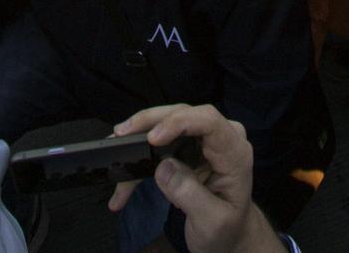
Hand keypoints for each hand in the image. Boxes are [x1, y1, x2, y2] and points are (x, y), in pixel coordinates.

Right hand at [108, 104, 278, 252]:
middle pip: (183, 115)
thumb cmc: (227, 228)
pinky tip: (123, 182)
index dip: (179, 123)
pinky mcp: (189, 148)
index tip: (152, 138)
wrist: (230, 234)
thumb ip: (190, 194)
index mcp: (234, 152)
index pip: (209, 121)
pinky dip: (140, 158)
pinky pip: (161, 143)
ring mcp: (203, 141)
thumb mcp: (212, 221)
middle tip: (120, 135)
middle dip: (149, 123)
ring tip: (114, 148)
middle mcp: (220, 138)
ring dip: (139, 136)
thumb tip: (164, 167)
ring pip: (167, 124)